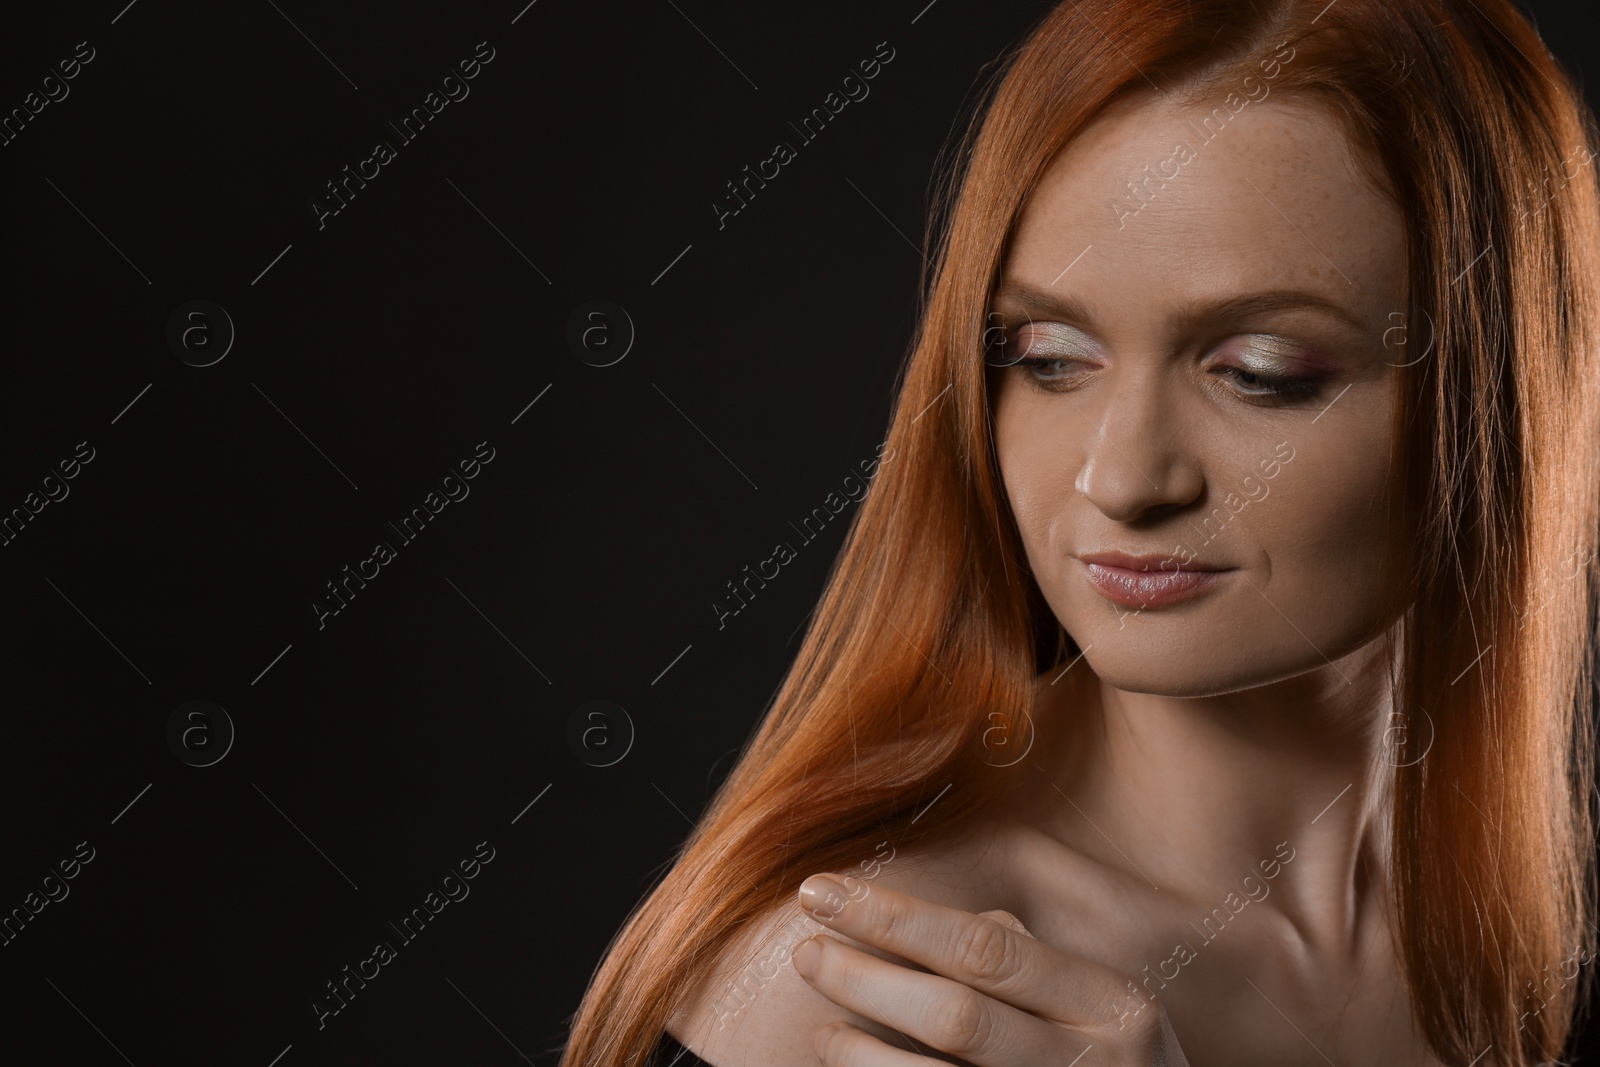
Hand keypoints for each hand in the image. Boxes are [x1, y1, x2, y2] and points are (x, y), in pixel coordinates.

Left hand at [790, 874, 1189, 1066]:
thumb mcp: (1109, 1016)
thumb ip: (1033, 967)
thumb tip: (929, 923)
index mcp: (1114, 1006)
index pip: (984, 947)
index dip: (894, 917)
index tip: (822, 892)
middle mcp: (1096, 1066)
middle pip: (956, 1014)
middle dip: (867, 978)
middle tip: (807, 952)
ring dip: (864, 1054)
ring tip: (824, 1027)